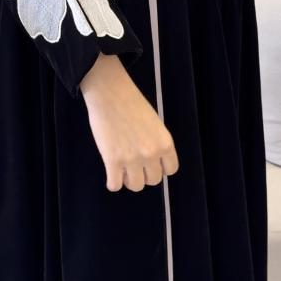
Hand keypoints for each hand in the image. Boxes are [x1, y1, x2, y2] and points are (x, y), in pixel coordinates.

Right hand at [80, 54, 178, 192]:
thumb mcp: (155, 124)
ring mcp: (132, 159)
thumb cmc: (132, 104)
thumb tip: (152, 160)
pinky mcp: (112, 161)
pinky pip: (115, 185)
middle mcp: (151, 154)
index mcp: (165, 144)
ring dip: (129, 180)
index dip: (160, 168)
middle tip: (135, 166)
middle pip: (153, 180)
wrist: (111, 94)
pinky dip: (113, 183)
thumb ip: (156, 143)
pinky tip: (111, 176)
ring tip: (122, 171)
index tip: (151, 164)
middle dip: (144, 175)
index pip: (170, 170)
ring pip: (136, 186)